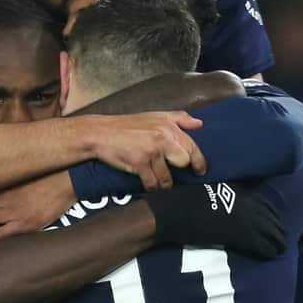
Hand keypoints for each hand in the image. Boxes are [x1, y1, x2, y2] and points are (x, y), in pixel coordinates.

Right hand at [86, 111, 206, 190]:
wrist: (101, 133)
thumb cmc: (128, 125)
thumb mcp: (155, 115)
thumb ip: (179, 118)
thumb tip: (199, 123)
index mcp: (168, 126)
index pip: (192, 146)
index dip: (199, 161)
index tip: (201, 170)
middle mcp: (162, 138)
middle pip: (184, 162)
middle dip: (179, 170)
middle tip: (175, 174)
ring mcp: (151, 151)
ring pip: (168, 177)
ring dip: (165, 183)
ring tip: (160, 182)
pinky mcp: (139, 163)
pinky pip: (153, 183)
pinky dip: (153, 187)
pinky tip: (150, 184)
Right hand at [144, 181, 284, 259]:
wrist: (176, 211)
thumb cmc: (187, 200)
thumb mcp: (212, 188)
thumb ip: (228, 193)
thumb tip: (234, 198)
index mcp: (241, 190)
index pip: (267, 204)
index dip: (272, 215)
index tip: (275, 223)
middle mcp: (248, 203)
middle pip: (273, 219)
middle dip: (278, 230)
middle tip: (281, 239)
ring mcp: (245, 219)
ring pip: (272, 232)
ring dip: (277, 241)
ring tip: (279, 249)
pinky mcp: (240, 235)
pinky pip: (262, 245)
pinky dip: (269, 250)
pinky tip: (271, 255)